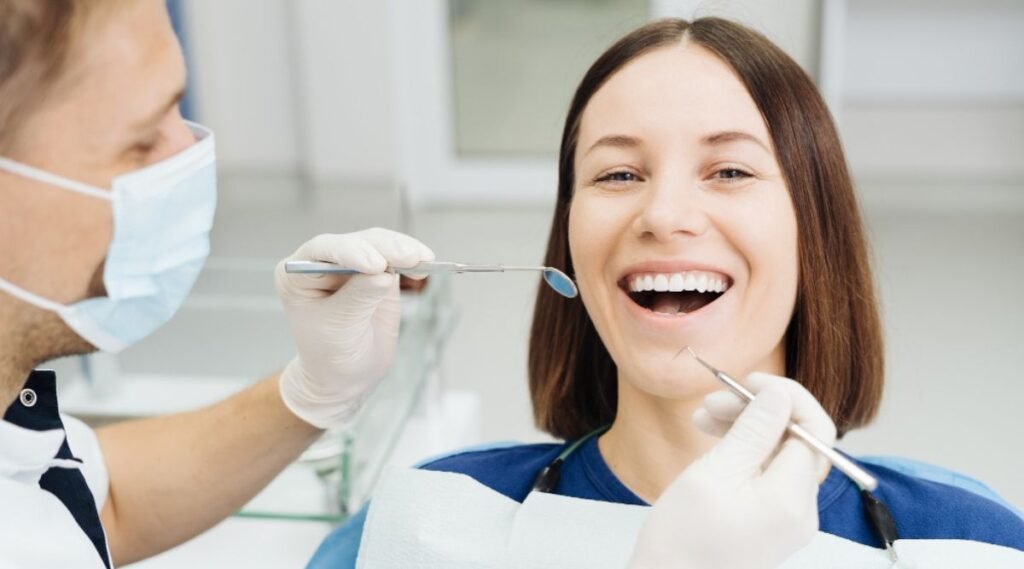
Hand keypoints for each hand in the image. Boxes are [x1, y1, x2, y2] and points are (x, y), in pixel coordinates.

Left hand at [275, 228, 433, 427]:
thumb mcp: (340, 329)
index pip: (323, 251)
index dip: (351, 252)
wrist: (345, 374)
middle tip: (410, 258)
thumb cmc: (329, 354)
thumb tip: (384, 274)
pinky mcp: (377, 270)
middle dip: (385, 248)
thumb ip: (360, 298)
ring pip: (378, 244)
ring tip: (423, 260)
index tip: (376, 265)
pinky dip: (411, 259)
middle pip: (355, 242)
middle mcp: (322, 262)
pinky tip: (423, 264)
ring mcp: (351, 264)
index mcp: (298, 274)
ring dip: (402, 250)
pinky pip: (394, 256)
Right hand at [628, 372, 836, 568]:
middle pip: (796, 440)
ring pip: (779, 455)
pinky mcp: (770, 524)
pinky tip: (712, 442)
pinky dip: (743, 453)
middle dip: (758, 411)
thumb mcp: (714, 473)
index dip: (785, 396)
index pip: (814, 429)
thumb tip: (779, 394)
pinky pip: (767, 476)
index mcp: (792, 499)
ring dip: (746, 428)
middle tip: (711, 400)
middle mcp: (800, 511)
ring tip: (702, 418)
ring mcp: (786, 520)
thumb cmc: (682, 539)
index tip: (747, 381)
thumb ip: (753, 430)